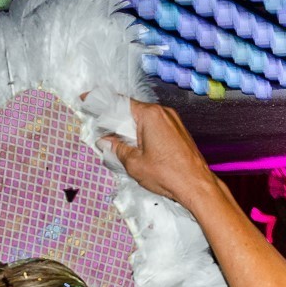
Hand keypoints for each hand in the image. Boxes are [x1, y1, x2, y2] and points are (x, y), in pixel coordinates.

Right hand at [97, 99, 212, 200]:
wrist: (197, 186)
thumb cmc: (170, 175)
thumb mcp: (133, 163)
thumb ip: (116, 148)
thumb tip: (106, 142)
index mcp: (150, 115)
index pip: (119, 102)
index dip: (101, 102)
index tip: (88, 100)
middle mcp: (163, 113)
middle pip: (132, 110)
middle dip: (116, 120)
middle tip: (103, 131)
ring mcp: (174, 121)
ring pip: (144, 119)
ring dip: (131, 128)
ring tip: (120, 144)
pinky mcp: (179, 131)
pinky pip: (156, 126)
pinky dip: (144, 133)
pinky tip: (138, 147)